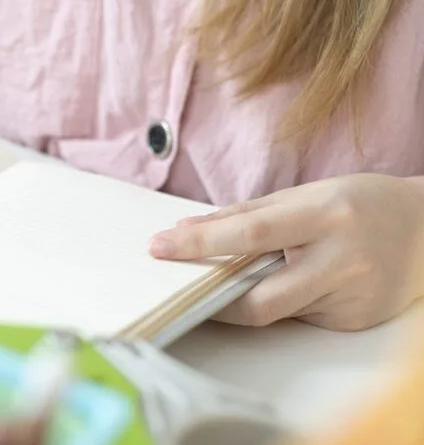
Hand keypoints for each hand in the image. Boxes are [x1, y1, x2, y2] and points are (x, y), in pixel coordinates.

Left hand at [147, 174, 423, 330]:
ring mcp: (351, 298)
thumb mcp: (306, 195)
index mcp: (326, 216)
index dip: (199, 244)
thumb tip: (187, 230)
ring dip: (242, 300)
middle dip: (212, 298)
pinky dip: (279, 303)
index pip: (250, 234)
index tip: (159, 246)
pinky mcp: (354, 322)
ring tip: (229, 279)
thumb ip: (247, 215)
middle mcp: (342, 261)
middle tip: (179, 287)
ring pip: (275, 312)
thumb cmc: (359, 204)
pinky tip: (286, 285)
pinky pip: (298, 318)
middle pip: (259, 298)